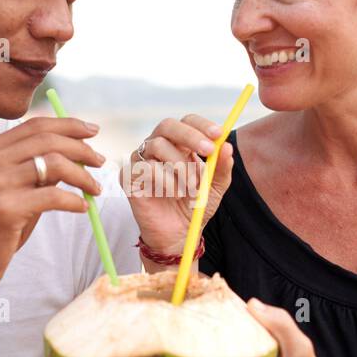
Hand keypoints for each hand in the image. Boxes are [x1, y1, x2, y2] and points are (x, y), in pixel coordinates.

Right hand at [0, 117, 105, 301]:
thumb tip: (76, 151)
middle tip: (100, 162)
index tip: (93, 131)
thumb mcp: (13, 189)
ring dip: (82, 175)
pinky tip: (82, 208)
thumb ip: (36, 168)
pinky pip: (53, 196)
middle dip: (81, 148)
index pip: (34, 125)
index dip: (68, 125)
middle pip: (46, 140)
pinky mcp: (5, 208)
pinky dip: (74, 200)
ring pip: (54, 164)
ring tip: (95, 188)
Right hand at [125, 114, 233, 255]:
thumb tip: (227, 146)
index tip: (218, 135)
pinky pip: (146, 168)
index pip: (187, 122)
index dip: (202, 125)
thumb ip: (221, 167)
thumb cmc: (193, 206)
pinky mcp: (128, 176)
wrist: (177, 234)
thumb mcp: (215, 187)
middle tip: (207, 150)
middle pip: (167, 125)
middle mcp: (158, 147)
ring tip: (190, 188)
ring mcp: (141, 160)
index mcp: (179, 144)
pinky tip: (173, 193)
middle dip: (190, 136)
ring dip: (180, 166)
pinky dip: (165, 181)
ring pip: (157, 145)